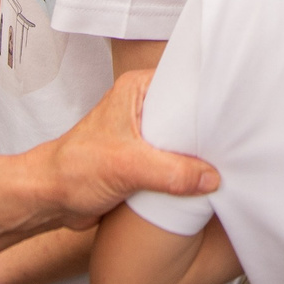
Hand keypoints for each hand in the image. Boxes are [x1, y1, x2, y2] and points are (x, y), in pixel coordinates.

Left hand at [41, 69, 218, 227]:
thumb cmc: (72, 170)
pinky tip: (201, 180)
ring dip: (196, 155)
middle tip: (232, 142)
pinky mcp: (144, 159)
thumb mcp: (127, 167)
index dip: (209, 98)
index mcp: (137, 90)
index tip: (233, 112)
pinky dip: (186, 172)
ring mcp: (144, 134)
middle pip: (188, 114)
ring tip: (222, 161)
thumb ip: (172, 172)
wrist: (50, 200)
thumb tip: (211, 177)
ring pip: (183, 140)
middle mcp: (142, 107)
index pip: (184, 83)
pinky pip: (175, 161)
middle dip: (206, 131)